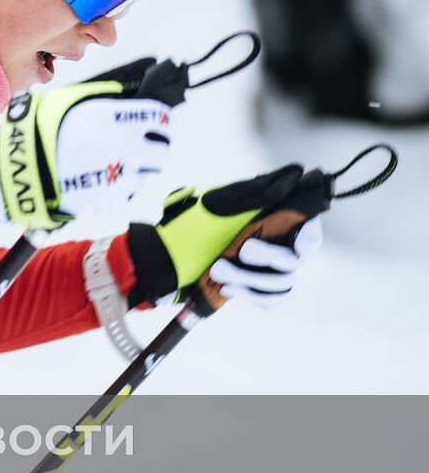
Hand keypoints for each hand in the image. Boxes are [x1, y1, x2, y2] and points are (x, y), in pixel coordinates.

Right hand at [0, 57, 176, 229]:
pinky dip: (123, 185)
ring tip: (122, 160)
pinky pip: (127, 192)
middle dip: (155, 145)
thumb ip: (99, 96)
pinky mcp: (109, 199)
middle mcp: (126, 149)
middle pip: (161, 150)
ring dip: (140, 166)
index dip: (162, 119)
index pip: (161, 118)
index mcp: (116, 120)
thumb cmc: (39, 131)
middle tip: (144, 142)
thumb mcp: (68, 100)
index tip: (158, 120)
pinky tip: (106, 176)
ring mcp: (120, 177)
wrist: (21, 171)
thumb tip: (123, 95)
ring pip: (147, 173)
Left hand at [127, 165, 332, 313]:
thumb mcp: (220, 203)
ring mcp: (264, 269)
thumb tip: (296, 172)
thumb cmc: (190, 227)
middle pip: (293, 259)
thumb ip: (257, 191)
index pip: (308, 228)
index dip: (309, 237)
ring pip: (282, 282)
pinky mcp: (252, 289)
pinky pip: (270, 299)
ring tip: (218, 271)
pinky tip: (228, 290)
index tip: (297, 244)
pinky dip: (252, 296)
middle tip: (241, 250)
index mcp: (271, 220)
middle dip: (268, 258)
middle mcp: (273, 244)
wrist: (163, 259)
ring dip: (252, 280)